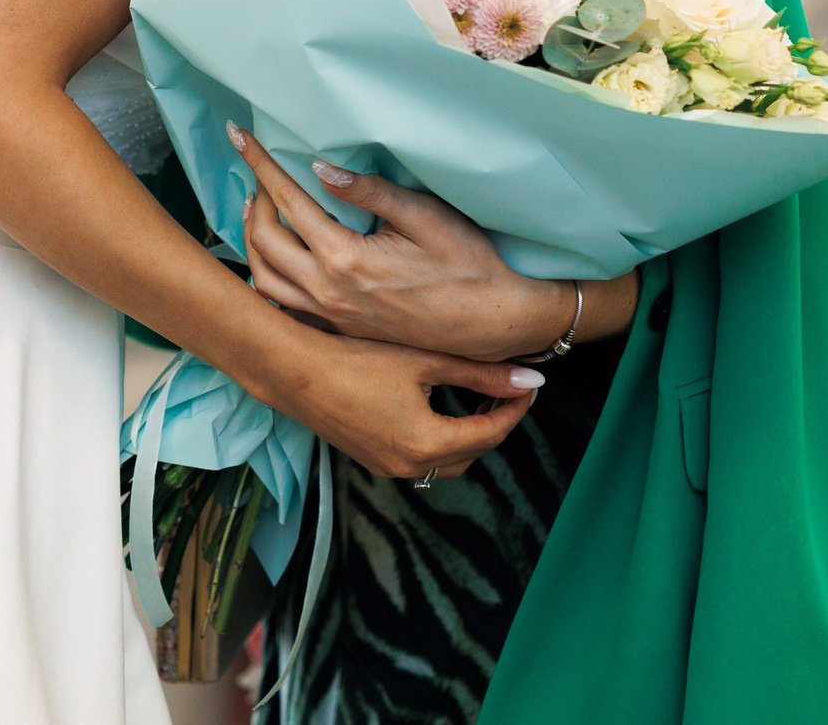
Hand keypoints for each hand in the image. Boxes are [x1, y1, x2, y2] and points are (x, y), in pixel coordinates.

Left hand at [236, 126, 575, 360]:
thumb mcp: (426, 216)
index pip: (287, 201)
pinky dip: (268, 276)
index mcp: (344, 260)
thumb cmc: (468, 266)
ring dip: (253, 238)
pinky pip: (284, 305)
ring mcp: (330, 317)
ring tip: (257, 208)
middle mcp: (327, 293)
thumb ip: (370, 192)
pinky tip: (278, 257)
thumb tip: (321, 168)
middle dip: (252, 196)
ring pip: (264, 279)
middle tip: (255, 168)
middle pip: (263, 240)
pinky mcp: (339, 330)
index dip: (261, 164)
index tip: (239, 136)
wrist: (491, 323)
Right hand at [266, 328, 541, 481]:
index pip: (492, 433)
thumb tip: (531, 381)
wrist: (296, 372)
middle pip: (473, 453)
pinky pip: (421, 460)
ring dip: (469, 434)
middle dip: (495, 423)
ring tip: (480, 396)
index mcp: (428, 443)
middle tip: (507, 388)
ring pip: (448, 461)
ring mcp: (388, 468)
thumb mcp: (426, 361)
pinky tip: (442, 407)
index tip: (528, 385)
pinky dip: (442, 439)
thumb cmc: (358, 359)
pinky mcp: (373, 460)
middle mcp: (410, 467)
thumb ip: (482, 373)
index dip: (515, 408)